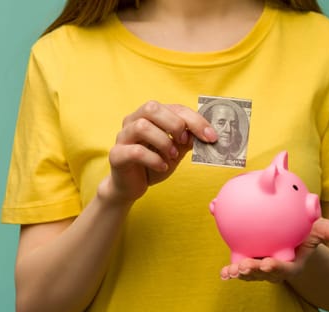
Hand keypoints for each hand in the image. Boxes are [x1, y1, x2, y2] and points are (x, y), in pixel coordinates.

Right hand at [98, 101, 217, 203]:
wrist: (132, 186)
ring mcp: (123, 136)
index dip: (195, 120)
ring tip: (172, 156)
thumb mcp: (176, 151)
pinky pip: (135, 151)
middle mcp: (133, 121)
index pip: (175, 108)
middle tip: (185, 142)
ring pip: (141, 126)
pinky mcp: (116, 155)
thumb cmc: (154, 163)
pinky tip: (162, 166)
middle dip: (175, 124)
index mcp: (151, 116)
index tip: (211, 136)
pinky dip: (154, 159)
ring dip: (163, 141)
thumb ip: (187, 140)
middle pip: (152, 108)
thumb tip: (207, 134)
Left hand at [219, 218, 328, 282]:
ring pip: (249, 270)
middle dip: (253, 274)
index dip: (276, 269)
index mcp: (293, 263)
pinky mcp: (250, 258)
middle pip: (263, 273)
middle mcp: (276, 267)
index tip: (267, 265)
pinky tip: (220, 256)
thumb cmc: (309, 233)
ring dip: (238, 271)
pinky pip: (238, 259)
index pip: (285, 269)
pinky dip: (229, 261)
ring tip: (230, 270)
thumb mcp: (323, 230)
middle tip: (243, 268)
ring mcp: (262, 265)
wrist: (297, 236)